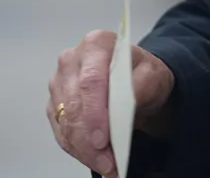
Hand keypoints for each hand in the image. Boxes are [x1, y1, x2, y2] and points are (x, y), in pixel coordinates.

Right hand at [47, 30, 175, 176]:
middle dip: (90, 140)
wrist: (137, 81)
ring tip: (106, 166)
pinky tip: (94, 159)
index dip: (95, 113)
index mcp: (96, 44)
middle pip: (75, 105)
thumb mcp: (153, 75)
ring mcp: (60, 82)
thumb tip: (124, 106)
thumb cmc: (144, 74)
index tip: (103, 139)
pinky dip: (77, 149)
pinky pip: (61, 131)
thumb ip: (138, 87)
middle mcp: (72, 61)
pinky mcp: (56, 103)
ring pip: (65, 122)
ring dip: (84, 149)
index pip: (90, 81)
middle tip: (108, 162)